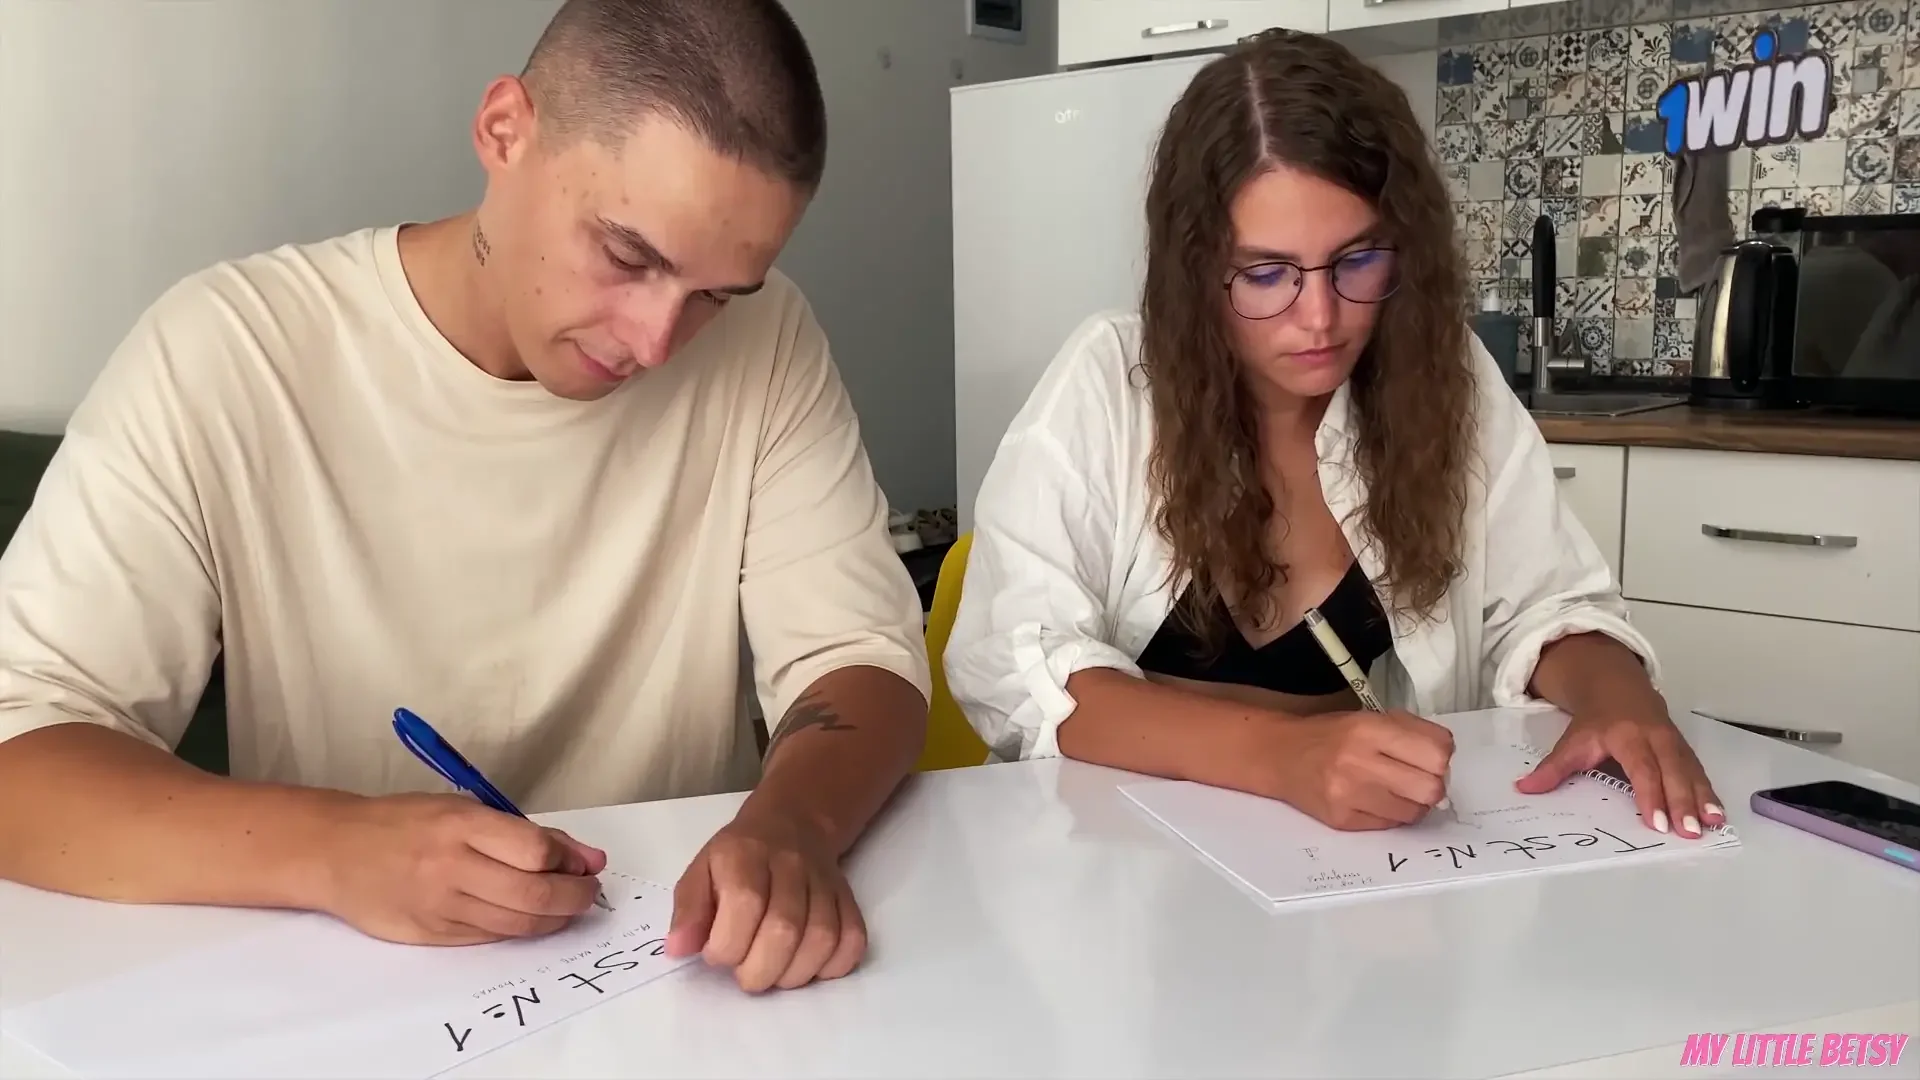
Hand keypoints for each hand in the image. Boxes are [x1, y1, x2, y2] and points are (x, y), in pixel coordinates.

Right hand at [317, 793, 607, 945]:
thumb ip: (527, 834)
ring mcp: (439, 906)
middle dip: (575, 898)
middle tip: (588, 893)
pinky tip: (527, 916)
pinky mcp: (431, 936)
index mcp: (461, 825)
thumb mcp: (464, 809)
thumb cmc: (406, 823)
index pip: (535, 850)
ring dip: (554, 919)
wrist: (337, 853)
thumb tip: (589, 858)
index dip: (570, 861)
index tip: (584, 864)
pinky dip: (519, 929)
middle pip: (533, 894)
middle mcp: (450, 867)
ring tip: (564, 906)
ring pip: (517, 924)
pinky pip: (491, 937)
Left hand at [665, 806, 865, 992]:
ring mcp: (825, 882)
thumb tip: (679, 949)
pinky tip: (806, 965)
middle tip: (745, 974)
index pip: (744, 903)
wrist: (792, 825)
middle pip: (784, 928)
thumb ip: (688, 911)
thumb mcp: (700, 871)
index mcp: (745, 854)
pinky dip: (831, 966)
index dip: (727, 944)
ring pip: (821, 938)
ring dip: (793, 973)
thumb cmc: (738, 858)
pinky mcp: (849, 900)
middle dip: (759, 970)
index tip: (715, 954)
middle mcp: (790, 864)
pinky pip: (852, 940)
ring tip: (773, 973)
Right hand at [1275, 709, 1455, 829]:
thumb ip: (1411, 732)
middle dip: (1433, 784)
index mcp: (1369, 729)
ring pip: (1414, 813)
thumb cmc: (1330, 734)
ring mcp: (1348, 796)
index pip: (1436, 753)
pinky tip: (1376, 800)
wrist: (1280, 756)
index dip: (1442, 756)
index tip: (1431, 757)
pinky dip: (1391, 815)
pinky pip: (1389, 825)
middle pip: (1431, 788)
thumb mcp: (1369, 717)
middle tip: (1419, 778)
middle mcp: (1358, 762)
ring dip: (1413, 803)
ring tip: (1396, 789)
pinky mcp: (1342, 820)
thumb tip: (1446, 759)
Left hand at [1516, 707, 1723, 837]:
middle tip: (1689, 832)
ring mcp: (1674, 742)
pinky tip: (1718, 814)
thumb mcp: (1573, 741)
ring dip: (1703, 799)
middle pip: (1672, 772)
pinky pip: (1700, 771)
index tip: (1657, 822)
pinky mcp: (1685, 749)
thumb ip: (1552, 768)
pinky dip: (1709, 792)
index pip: (1641, 769)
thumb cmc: (1596, 722)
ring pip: (1691, 772)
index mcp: (1627, 735)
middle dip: (1682, 802)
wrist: (1619, 689)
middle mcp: (1656, 738)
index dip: (1650, 795)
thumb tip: (1523, 790)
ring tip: (1713, 824)